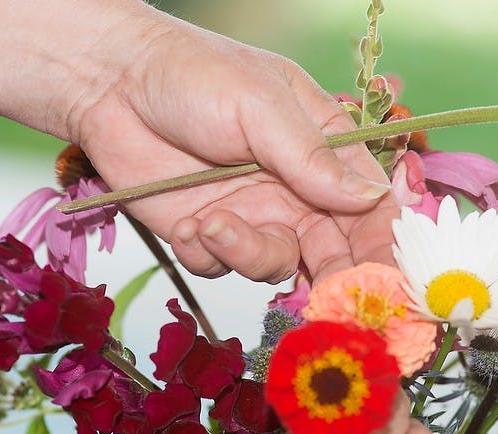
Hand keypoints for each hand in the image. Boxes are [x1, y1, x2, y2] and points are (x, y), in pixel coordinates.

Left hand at [64, 2, 399, 283]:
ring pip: (275, 265)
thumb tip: (371, 197)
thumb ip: (312, 157)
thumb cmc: (195, 74)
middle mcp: (293, 190)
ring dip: (248, 254)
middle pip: (332, 250)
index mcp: (322, 151)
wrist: (112, 83)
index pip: (369, 205)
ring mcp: (250, 216)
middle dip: (334, 276)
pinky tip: (186, 222)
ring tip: (212, 223)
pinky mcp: (206, 235)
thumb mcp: (261, 106)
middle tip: (329, 295)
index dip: (382, 243)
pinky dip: (205, 253)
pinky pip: (221, 267)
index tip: (385, 275)